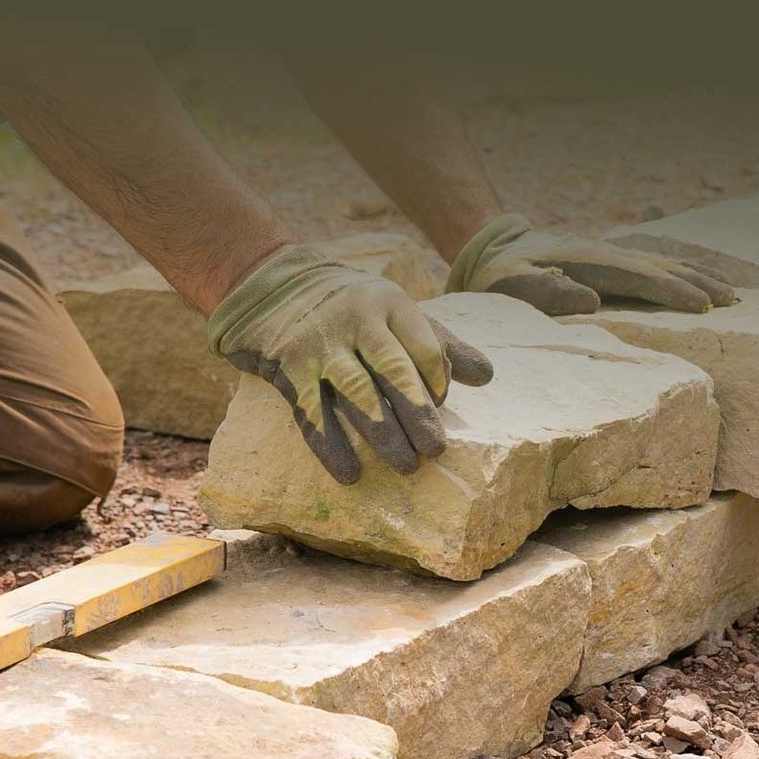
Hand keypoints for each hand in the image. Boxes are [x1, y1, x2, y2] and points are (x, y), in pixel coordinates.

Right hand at [208, 244, 492, 483]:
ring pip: (358, 393)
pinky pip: (314, 412)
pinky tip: (350, 473)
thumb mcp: (396, 312)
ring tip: (406, 466)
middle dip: (418, 415)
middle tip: (436, 451)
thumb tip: (487, 376)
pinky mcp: (288, 367)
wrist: (271, 284)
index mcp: (390, 304)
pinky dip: (332, 446)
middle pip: (395, 371)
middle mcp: (356, 320)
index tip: (439, 406)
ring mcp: (320, 344)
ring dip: (383, 433)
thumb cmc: (351, 307)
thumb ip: (441, 345)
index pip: (426, 349)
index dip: (438, 384)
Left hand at [445, 213, 736, 315]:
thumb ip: (545, 292)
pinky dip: (683, 274)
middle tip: (734, 300)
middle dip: (700, 282)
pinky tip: (700, 284)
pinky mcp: (613, 261)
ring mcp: (612, 255)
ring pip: (664, 264)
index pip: (639, 277)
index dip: (672, 291)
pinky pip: (655, 267)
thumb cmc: (500, 276)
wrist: (495, 249)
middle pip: (662, 267)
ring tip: (732, 294)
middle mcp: (607, 254)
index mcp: (588, 262)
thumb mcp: (510, 285)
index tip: (703, 305)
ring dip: (699, 277)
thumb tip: (590, 300)